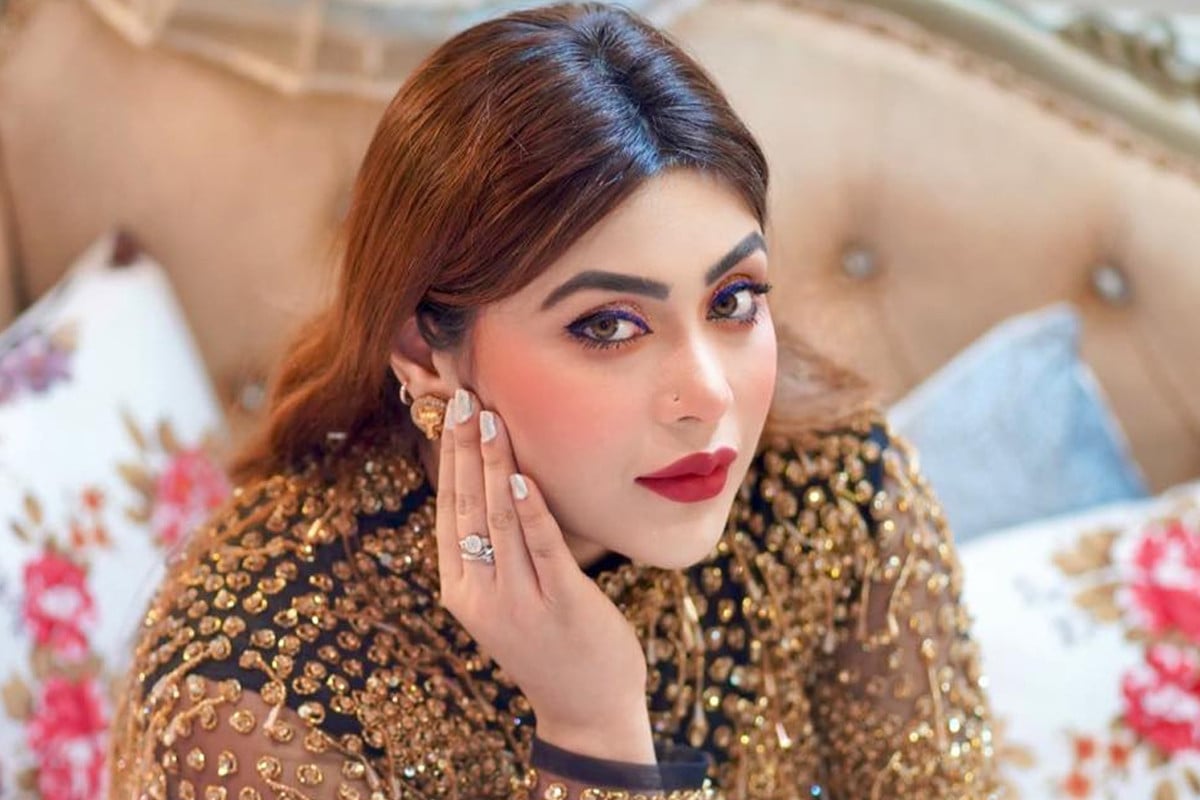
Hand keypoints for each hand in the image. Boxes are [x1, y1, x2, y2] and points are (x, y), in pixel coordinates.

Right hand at [433, 389, 654, 762]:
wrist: (585, 711)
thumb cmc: (550, 645)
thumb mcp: (505, 600)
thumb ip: (493, 552)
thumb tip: (494, 485)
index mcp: (460, 590)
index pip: (448, 512)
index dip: (449, 460)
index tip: (452, 414)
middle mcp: (480, 596)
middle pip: (467, 508)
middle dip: (466, 449)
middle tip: (465, 398)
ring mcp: (518, 603)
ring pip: (499, 521)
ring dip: (496, 465)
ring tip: (491, 419)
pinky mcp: (561, 605)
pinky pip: (542, 549)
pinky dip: (532, 511)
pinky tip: (525, 476)